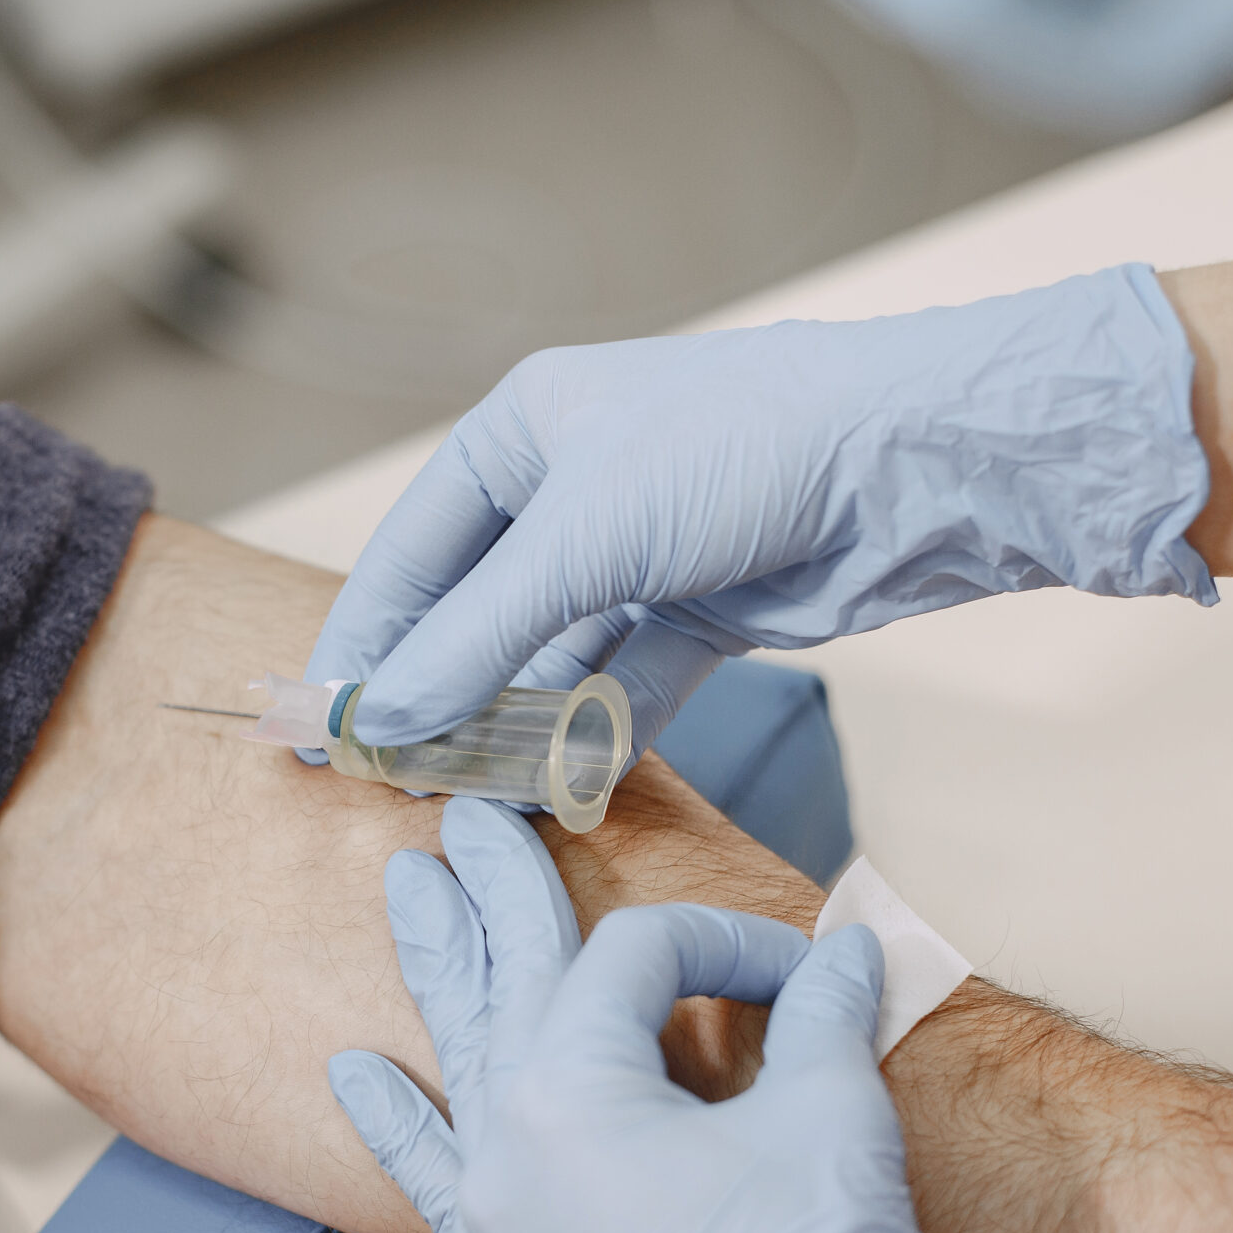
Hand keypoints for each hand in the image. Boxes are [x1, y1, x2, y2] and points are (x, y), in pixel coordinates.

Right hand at [305, 266, 1212, 755]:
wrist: (913, 463)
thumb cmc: (739, 451)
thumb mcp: (583, 540)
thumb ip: (476, 640)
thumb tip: (380, 725)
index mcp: (524, 432)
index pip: (411, 554)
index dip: (363, 642)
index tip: (320, 728)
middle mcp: (576, 488)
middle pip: (477, 614)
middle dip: (437, 698)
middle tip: (388, 784)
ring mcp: (644, 552)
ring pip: (552, 658)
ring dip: (513, 729)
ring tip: (466, 801)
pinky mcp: (709, 610)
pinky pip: (626, 685)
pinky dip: (595, 735)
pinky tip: (559, 788)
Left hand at [329, 798, 1055, 1232]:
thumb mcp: (833, 1126)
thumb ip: (825, 1017)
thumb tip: (851, 948)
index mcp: (575, 1088)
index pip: (638, 959)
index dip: (727, 945)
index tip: (808, 977)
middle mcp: (509, 1141)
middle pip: (508, 976)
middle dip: (499, 886)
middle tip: (468, 811)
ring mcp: (495, 1216)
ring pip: (455, 1059)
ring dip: (437, 968)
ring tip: (403, 888)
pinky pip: (427, 1179)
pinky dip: (392, 1119)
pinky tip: (348, 1072)